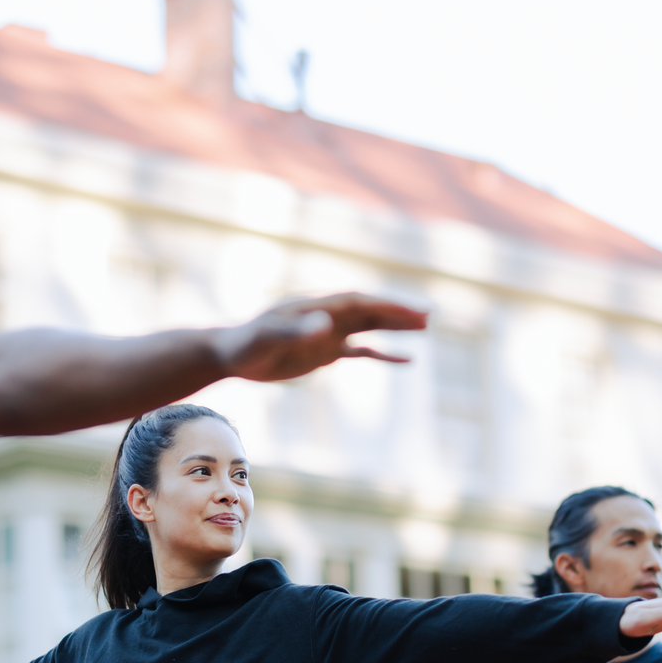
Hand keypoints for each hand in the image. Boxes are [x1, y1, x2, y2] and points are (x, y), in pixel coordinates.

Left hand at [215, 293, 426, 381]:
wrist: (232, 355)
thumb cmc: (247, 344)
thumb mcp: (268, 338)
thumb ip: (295, 331)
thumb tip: (325, 325)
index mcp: (316, 307)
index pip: (359, 303)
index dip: (386, 305)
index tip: (411, 311)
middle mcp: (327, 316)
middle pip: (370, 311)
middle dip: (398, 313)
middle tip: (429, 316)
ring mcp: (328, 333)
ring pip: (370, 327)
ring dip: (396, 327)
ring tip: (426, 329)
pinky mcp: (325, 352)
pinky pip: (362, 351)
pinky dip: (384, 353)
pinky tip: (406, 360)